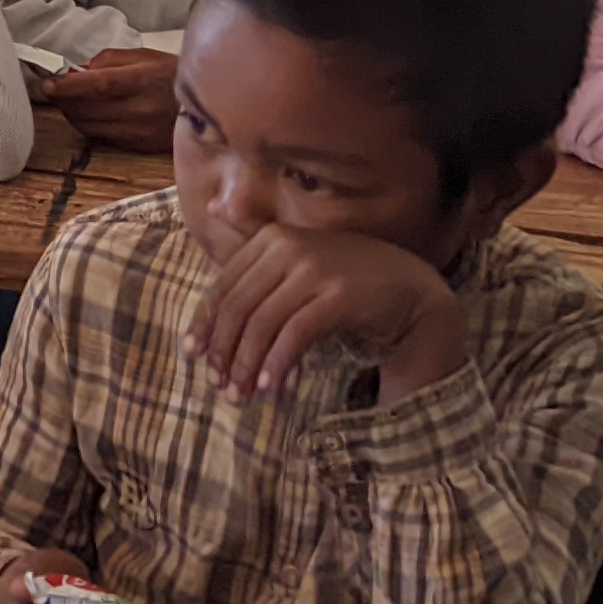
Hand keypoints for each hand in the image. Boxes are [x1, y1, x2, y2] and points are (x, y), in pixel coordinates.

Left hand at [36, 47, 175, 149]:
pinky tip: (87, 114)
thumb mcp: (144, 56)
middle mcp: (141, 109)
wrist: (206, 104)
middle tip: (52, 90)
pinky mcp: (138, 146)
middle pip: (88, 109)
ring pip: (90, 126)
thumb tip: (77, 72)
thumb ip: (108, 61)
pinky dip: (87, 125)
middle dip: (63, 100)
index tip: (48, 84)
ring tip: (67, 101)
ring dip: (71, 113)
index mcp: (143, 80)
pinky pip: (101, 137)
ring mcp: (139, 131)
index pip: (99, 85)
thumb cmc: (171, 75)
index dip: (70, 86)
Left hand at [186, 217, 463, 399]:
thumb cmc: (343, 281)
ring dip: (249, 364)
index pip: (224, 286)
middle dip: (225, 351)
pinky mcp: (338, 295)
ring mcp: (314, 269)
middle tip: (220, 386)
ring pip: (263, 323)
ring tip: (244, 394)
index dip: (205, 325)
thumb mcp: (296, 267)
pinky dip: (279, 362)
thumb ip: (256, 265)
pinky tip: (274, 386)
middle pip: (238, 307)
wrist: (408, 289)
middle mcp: (289, 247)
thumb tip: (212, 209)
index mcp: (271, 238)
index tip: (194, 357)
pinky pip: (296, 334)